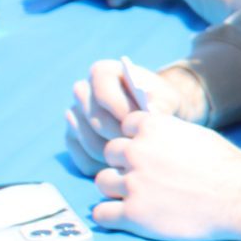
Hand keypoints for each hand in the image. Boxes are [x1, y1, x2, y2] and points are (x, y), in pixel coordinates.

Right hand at [64, 57, 198, 173]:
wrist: (155, 118)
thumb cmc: (161, 104)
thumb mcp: (167, 99)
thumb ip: (161, 103)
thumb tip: (155, 112)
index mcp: (102, 73)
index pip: (103, 93)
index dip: (123, 111)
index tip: (142, 123)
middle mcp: (83, 92)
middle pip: (93, 119)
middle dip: (120, 135)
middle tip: (140, 145)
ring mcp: (75, 116)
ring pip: (87, 141)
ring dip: (113, 154)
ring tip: (135, 158)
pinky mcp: (74, 140)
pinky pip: (82, 159)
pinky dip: (103, 167)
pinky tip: (123, 168)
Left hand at [90, 110, 240, 240]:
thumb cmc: (225, 166)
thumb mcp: (194, 134)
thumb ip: (165, 132)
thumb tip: (149, 135)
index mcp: (151, 127)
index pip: (123, 127)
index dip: (137, 140)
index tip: (151, 153)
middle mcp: (136, 152)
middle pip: (110, 153)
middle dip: (124, 164)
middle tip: (146, 177)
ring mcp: (133, 184)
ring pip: (102, 182)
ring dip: (117, 189)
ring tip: (139, 197)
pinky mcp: (133, 214)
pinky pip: (101, 214)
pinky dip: (111, 216)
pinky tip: (129, 216)